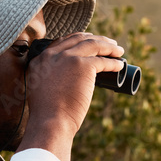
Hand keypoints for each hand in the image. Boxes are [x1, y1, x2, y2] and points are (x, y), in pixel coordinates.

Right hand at [19, 33, 124, 160]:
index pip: (62, 42)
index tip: (89, 42)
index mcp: (41, 60)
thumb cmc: (46, 115)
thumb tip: (63, 82)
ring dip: (108, 47)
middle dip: (96, 39)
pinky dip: (113, 62)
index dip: (79, 40)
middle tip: (108, 44)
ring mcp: (69, 58)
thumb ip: (48, 80)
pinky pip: (103, 61)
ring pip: (93, 45)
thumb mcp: (40, 90)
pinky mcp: (83, 66)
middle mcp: (53, 55)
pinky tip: (120, 65)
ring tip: (118, 51)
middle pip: (79, 39)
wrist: (50, 122)